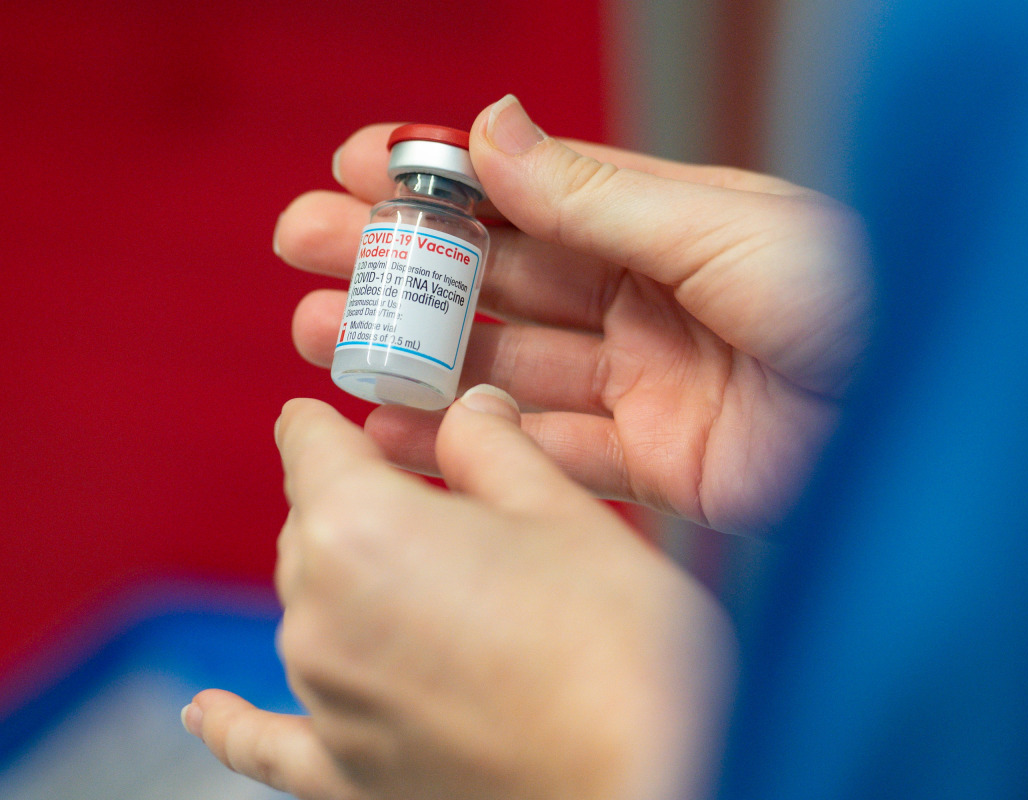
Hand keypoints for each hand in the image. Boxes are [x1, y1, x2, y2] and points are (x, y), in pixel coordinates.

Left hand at [183, 391, 733, 799]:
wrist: (647, 773)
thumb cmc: (616, 637)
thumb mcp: (561, 509)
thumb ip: (493, 444)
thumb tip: (471, 407)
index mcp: (358, 525)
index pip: (310, 443)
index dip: (330, 421)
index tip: (340, 414)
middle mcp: (317, 613)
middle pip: (309, 526)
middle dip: (356, 500)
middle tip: (432, 499)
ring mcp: (325, 700)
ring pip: (310, 608)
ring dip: (352, 584)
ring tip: (436, 585)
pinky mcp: (346, 775)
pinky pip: (267, 742)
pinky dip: (234, 722)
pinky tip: (202, 710)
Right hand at [276, 95, 869, 533]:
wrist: (928, 424)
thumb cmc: (859, 302)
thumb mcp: (721, 228)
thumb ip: (599, 194)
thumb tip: (492, 132)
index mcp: (667, 226)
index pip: (528, 195)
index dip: (441, 182)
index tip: (357, 168)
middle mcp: (648, 302)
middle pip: (497, 280)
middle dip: (398, 265)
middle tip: (304, 252)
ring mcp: (646, 385)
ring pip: (502, 365)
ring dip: (411, 352)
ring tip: (317, 340)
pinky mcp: (656, 465)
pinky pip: (542, 453)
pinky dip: (466, 445)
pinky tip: (394, 432)